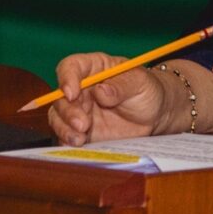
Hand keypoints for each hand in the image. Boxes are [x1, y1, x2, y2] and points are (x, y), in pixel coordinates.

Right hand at [48, 52, 165, 146]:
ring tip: (80, 139)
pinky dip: (68, 141)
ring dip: (64, 129)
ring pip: (58, 117)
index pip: (71, 66)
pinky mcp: (80, 130)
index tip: (72, 93)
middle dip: (68, 111)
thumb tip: (101, 91)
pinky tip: (79, 146)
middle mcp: (81, 88)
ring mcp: (79, 110)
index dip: (67, 77)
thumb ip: (121, 86)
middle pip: (60, 96)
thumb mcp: (140, 83)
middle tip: (83, 125)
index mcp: (94, 68)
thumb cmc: (146, 91)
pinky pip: (66, 136)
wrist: (154, 116)